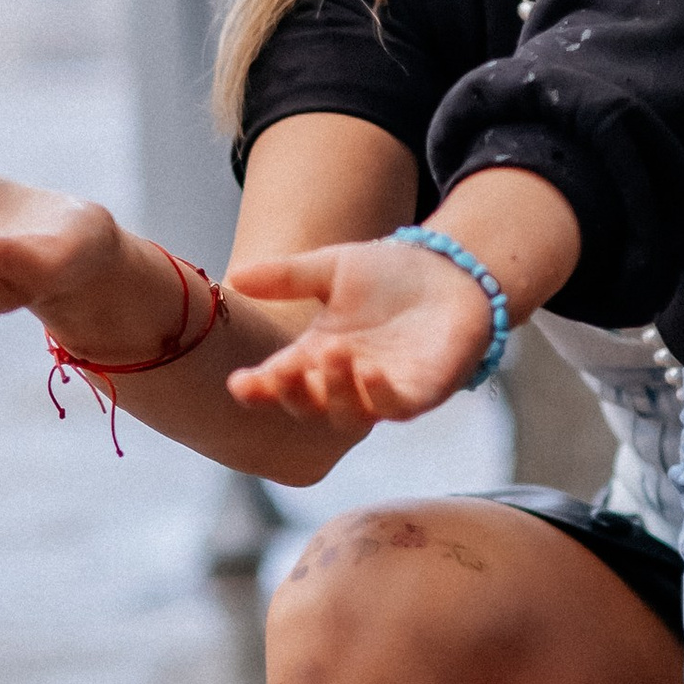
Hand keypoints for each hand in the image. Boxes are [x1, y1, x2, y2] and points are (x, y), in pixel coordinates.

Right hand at [226, 240, 492, 424]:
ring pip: (349, 414)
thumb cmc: (388, 274)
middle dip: (292, 393)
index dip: (258, 388)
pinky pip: (396, 407)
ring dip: (336, 390)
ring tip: (332, 353)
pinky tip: (369, 371)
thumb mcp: (330, 269)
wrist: (450, 271)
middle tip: (283, 370)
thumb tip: (233, 276)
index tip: (239, 384)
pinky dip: (379, 395)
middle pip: (308, 405)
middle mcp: (343, 382)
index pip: (278, 381)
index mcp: (315, 357)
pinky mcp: (420, 393)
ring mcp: (381, 392)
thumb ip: (285, 276)